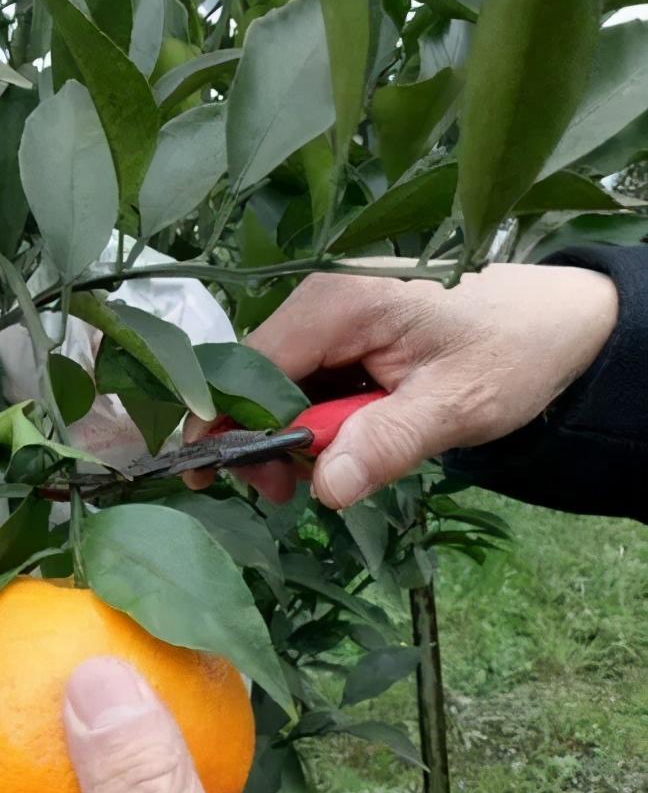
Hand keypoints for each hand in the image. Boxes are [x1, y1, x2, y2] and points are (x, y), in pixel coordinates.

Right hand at [187, 263, 617, 506]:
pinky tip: (337, 447)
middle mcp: (323, 298)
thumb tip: (323, 487)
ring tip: (319, 476)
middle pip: (254, 375)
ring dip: (287, 434)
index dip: (227, 428)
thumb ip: (386, 442)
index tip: (227, 483)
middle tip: (286, 494)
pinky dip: (312, 418)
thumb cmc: (514, 352)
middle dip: (258, 438)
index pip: (249, 369)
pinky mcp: (348, 331)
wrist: (565, 321)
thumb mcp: (454, 405)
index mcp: (339, 303)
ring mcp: (334, 313)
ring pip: (277, 381)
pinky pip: (306, 377)